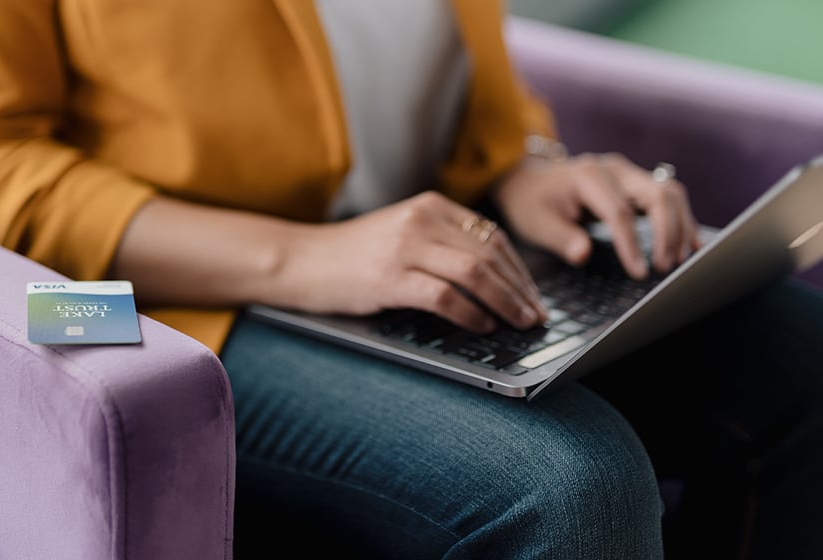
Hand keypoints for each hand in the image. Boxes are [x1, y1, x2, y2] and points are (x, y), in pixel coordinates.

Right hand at [286, 191, 548, 332]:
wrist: (301, 260)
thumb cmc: (352, 256)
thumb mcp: (401, 234)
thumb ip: (441, 244)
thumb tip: (493, 280)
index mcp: (430, 206)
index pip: (491, 236)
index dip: (519, 269)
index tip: (532, 294)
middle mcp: (422, 219)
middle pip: (490, 255)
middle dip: (520, 289)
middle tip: (536, 315)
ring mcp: (405, 246)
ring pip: (475, 273)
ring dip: (505, 302)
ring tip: (520, 323)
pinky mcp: (390, 276)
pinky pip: (445, 296)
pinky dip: (470, 314)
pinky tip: (482, 326)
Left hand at [491, 152, 702, 278]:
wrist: (528, 181)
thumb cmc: (531, 203)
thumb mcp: (535, 223)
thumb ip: (560, 239)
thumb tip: (583, 254)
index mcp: (588, 176)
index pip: (619, 212)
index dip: (632, 245)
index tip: (639, 273)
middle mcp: (614, 168)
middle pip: (657, 195)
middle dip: (667, 233)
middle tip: (664, 268)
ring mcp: (628, 173)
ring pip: (670, 193)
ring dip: (680, 227)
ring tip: (678, 261)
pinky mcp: (636, 183)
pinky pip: (667, 198)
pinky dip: (682, 220)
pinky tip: (691, 245)